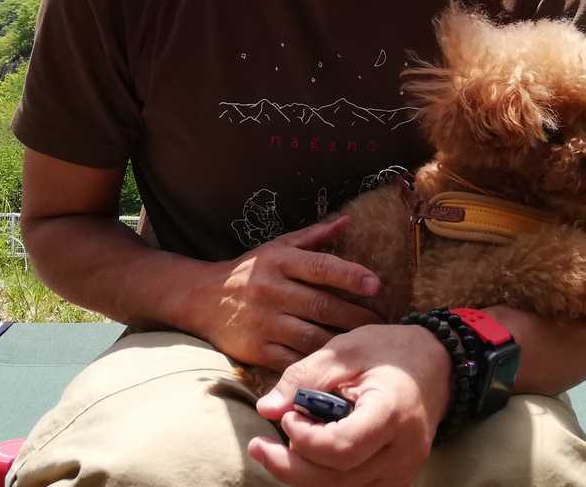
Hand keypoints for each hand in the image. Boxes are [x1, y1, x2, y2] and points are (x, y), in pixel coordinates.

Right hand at [188, 216, 385, 370]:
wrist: (201, 298)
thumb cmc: (249, 271)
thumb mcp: (276, 246)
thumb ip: (313, 236)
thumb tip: (347, 221)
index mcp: (278, 261)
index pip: (321, 267)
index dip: (351, 276)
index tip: (377, 286)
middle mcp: (271, 290)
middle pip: (322, 305)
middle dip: (357, 315)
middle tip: (384, 322)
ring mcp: (263, 321)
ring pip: (312, 335)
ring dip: (343, 341)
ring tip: (367, 343)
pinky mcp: (256, 349)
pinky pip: (294, 359)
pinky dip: (317, 362)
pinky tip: (337, 363)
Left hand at [249, 324, 451, 485]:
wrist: (436, 365)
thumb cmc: (389, 351)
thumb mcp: (345, 349)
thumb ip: (304, 377)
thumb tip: (265, 409)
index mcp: (391, 412)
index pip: (343, 448)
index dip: (306, 440)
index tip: (288, 417)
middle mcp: (402, 451)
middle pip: (337, 479)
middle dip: (290, 466)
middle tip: (258, 446)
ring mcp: (403, 471)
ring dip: (303, 475)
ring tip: (276, 450)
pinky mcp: (396, 480)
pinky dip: (324, 479)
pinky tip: (306, 460)